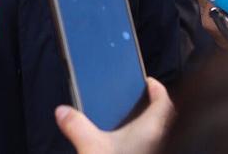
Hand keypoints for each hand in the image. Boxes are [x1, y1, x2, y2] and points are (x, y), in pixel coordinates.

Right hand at [54, 77, 173, 153]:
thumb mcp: (91, 146)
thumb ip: (76, 126)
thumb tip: (62, 111)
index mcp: (153, 127)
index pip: (164, 100)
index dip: (157, 88)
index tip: (148, 81)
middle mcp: (161, 140)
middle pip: (164, 118)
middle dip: (152, 108)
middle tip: (137, 102)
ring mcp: (159, 152)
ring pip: (159, 136)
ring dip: (148, 129)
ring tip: (128, 125)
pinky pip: (151, 149)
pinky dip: (142, 145)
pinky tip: (124, 148)